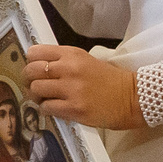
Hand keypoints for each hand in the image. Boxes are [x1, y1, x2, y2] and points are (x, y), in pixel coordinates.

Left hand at [26, 44, 142, 129]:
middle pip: (31, 71)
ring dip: (37, 96)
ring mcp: (72, 89)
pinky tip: (55, 108)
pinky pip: (47, 107)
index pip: (36, 52)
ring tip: (46, 98)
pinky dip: (47, 109)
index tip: (34, 68)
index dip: (31, 62)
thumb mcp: (86, 61)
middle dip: (29, 79)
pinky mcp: (75, 109)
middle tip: (36, 85)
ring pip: (36, 89)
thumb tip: (37, 67)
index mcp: (72, 54)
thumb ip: (63, 61)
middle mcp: (70, 69)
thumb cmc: (109, 80)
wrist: (133, 97)